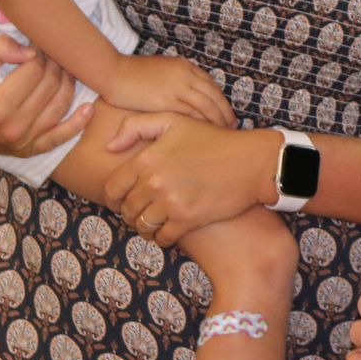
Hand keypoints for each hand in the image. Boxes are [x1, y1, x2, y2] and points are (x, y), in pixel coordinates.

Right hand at [0, 35, 92, 157]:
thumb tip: (30, 50)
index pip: (33, 72)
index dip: (37, 53)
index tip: (33, 45)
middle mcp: (12, 130)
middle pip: (50, 87)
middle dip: (54, 64)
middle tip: (49, 52)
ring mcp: (22, 143)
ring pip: (60, 107)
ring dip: (68, 83)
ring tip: (63, 67)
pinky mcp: (27, 150)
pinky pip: (59, 138)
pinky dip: (77, 124)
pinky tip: (89, 109)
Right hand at [99, 53, 234, 127]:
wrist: (112, 72)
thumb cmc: (131, 74)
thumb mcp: (161, 71)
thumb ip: (176, 82)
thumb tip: (184, 97)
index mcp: (186, 67)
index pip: (212, 86)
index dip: (222, 102)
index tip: (228, 114)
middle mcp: (186, 75)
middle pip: (215, 96)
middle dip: (226, 113)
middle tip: (233, 127)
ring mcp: (178, 87)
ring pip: (208, 106)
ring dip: (218, 121)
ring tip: (224, 134)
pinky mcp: (167, 100)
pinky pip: (192, 114)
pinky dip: (202, 124)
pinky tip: (205, 135)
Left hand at [101, 112, 277, 245]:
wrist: (251, 162)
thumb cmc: (213, 140)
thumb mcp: (174, 121)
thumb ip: (136, 126)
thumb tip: (110, 148)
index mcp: (147, 159)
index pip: (113, 188)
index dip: (113, 197)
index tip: (120, 200)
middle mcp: (154, 182)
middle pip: (127, 209)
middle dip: (130, 212)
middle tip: (140, 210)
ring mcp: (171, 203)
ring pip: (143, 226)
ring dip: (144, 226)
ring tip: (153, 221)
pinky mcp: (188, 220)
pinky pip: (163, 238)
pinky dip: (162, 238)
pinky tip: (168, 230)